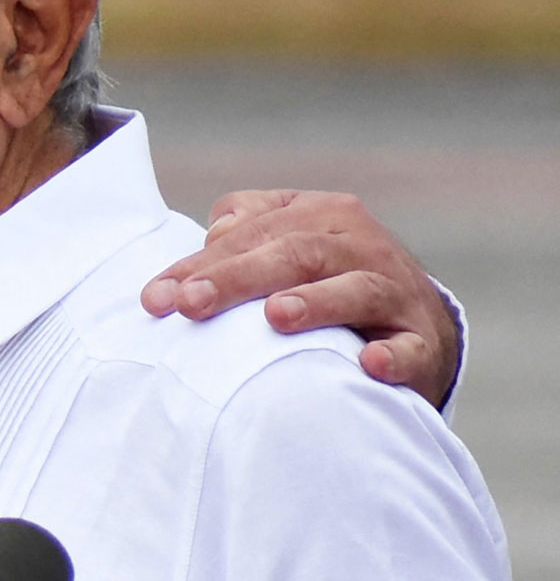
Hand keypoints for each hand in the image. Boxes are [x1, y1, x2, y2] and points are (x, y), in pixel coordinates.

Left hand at [140, 189, 461, 410]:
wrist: (417, 324)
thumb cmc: (326, 280)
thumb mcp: (288, 244)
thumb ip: (245, 232)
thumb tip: (212, 234)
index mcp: (321, 214)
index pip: (251, 234)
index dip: (200, 265)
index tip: (156, 298)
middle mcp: (360, 244)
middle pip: (295, 253)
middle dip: (237, 279)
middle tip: (191, 304)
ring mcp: (396, 290)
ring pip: (355, 290)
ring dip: (316, 303)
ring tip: (276, 316)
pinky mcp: (424, 341)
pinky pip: (410, 348)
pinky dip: (393, 356)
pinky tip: (370, 365)